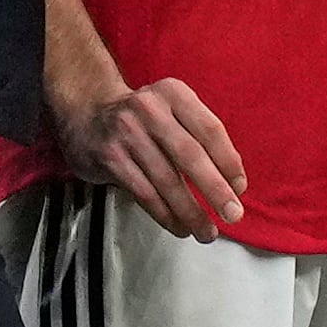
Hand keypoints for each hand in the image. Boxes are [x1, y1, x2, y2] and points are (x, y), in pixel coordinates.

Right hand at [50, 72, 248, 240]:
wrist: (86, 110)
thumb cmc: (142, 118)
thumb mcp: (171, 109)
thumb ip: (198, 136)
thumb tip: (232, 183)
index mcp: (173, 94)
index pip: (210, 129)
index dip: (229, 162)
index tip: (240, 188)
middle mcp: (150, 109)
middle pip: (190, 155)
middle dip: (215, 190)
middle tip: (233, 215)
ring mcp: (127, 133)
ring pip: (167, 180)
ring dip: (191, 212)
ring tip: (207, 232)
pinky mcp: (111, 158)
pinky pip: (145, 193)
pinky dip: (165, 215)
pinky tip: (179, 227)